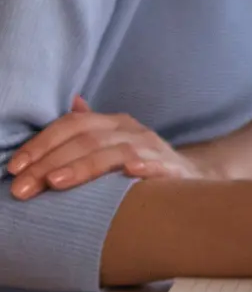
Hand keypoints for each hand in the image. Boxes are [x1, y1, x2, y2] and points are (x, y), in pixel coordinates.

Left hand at [7, 97, 206, 198]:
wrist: (194, 177)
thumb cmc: (144, 163)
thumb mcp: (113, 142)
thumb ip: (90, 128)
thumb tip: (72, 103)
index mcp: (112, 123)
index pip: (71, 124)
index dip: (40, 143)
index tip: (14, 168)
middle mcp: (131, 131)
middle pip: (85, 140)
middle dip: (49, 163)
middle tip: (22, 188)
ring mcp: (153, 148)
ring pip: (114, 153)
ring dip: (82, 168)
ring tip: (54, 184)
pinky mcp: (173, 169)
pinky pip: (156, 165)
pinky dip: (143, 168)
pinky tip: (128, 176)